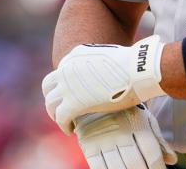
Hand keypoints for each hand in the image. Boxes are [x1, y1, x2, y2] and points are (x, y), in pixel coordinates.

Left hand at [42, 35, 165, 132]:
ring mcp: (68, 86)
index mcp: (74, 55)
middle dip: (53, 98)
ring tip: (65, 122)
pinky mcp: (73, 103)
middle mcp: (66, 68)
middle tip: (61, 109)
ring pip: (51, 103)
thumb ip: (95, 66)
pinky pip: (60, 117)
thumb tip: (101, 77)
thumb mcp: (106, 58)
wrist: (138, 70)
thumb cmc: (132, 64)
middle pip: (48, 86)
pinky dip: (63, 125)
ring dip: (56, 114)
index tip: (71, 96)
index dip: (63, 86)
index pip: (60, 72)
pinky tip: (71, 130)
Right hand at [76, 105, 177, 168]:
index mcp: (137, 122)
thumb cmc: (122, 111)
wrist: (93, 96)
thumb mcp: (143, 119)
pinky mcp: (88, 145)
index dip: (157, 168)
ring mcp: (103, 138)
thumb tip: (171, 160)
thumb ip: (158, 140)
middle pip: (134, 163)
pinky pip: (99, 167)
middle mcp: (120, 130)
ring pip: (118, 168)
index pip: (151, 153)